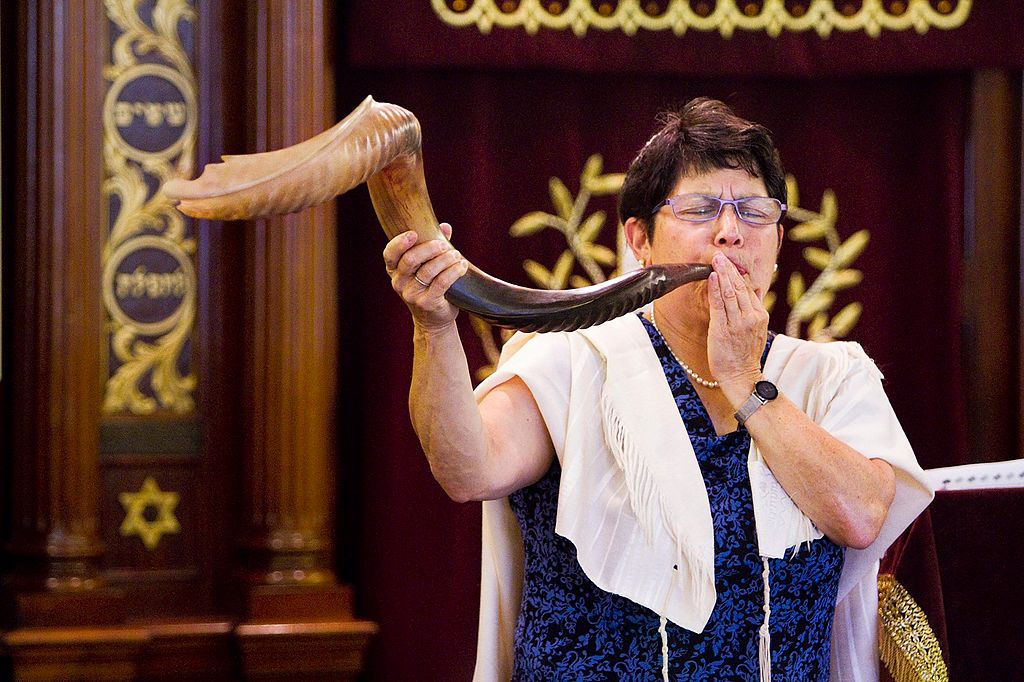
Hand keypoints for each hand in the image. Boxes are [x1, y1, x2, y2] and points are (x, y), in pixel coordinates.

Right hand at [382, 222, 469, 331]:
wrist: (434, 319)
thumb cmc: (430, 287)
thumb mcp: (427, 266)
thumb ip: (434, 245)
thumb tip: (445, 227)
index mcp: (394, 271)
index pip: (390, 254)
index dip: (399, 242)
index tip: (414, 233)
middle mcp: (399, 283)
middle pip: (410, 260)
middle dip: (429, 248)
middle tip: (444, 245)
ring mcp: (411, 295)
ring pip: (428, 271)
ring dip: (445, 259)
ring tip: (457, 255)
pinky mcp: (427, 303)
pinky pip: (441, 283)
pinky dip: (454, 271)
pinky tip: (462, 266)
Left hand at [706, 252, 768, 402]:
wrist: (740, 376)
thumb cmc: (744, 354)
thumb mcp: (756, 329)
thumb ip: (753, 309)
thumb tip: (752, 289)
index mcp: (759, 315)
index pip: (747, 289)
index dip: (736, 274)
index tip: (728, 262)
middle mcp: (751, 317)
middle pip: (739, 287)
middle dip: (729, 269)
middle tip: (720, 255)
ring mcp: (738, 323)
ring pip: (730, 293)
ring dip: (722, 274)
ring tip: (716, 260)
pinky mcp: (723, 329)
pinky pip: (719, 305)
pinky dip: (716, 289)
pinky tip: (713, 277)